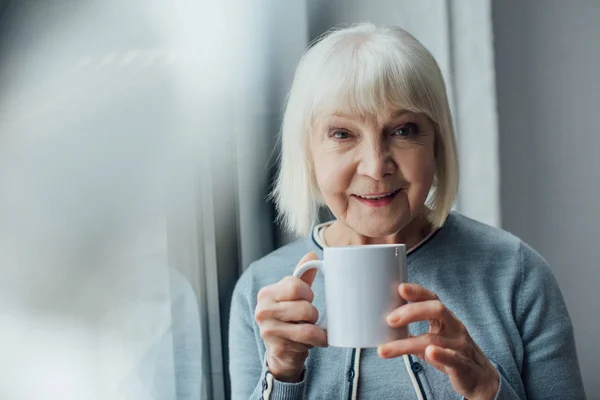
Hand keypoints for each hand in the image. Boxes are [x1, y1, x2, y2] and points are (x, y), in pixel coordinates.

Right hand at [254, 252, 327, 381]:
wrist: (281, 352)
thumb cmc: (289, 318)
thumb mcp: (293, 296)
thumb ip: (302, 276)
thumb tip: (312, 255)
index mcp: (266, 293)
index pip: (295, 286)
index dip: (307, 294)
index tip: (307, 299)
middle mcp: (263, 311)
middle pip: (304, 307)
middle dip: (313, 313)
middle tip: (309, 318)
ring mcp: (268, 331)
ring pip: (307, 326)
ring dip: (316, 328)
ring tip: (312, 329)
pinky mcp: (278, 347)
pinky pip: (308, 341)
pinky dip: (318, 340)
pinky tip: (315, 340)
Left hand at [378, 283, 498, 399]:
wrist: (480, 378)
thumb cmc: (450, 353)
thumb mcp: (432, 338)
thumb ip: (411, 331)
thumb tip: (380, 325)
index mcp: (445, 318)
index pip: (431, 298)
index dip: (417, 292)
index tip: (400, 288)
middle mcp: (454, 327)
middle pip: (437, 310)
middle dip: (412, 311)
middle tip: (389, 319)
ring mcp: (460, 346)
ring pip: (434, 339)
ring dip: (406, 344)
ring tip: (386, 349)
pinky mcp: (464, 366)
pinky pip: (453, 359)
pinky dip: (441, 355)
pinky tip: (429, 353)